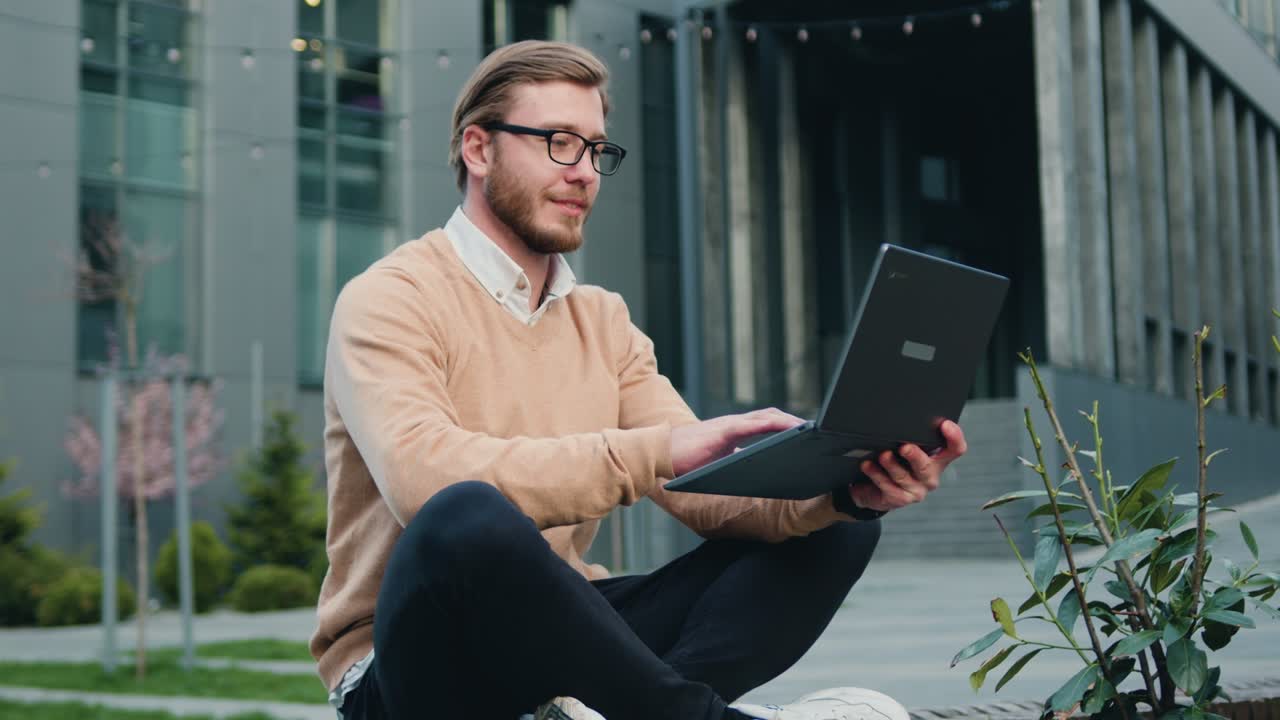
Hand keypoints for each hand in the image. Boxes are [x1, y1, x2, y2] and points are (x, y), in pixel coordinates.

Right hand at [670, 408, 806, 476]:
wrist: (658, 454)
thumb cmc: (685, 459)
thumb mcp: (717, 459)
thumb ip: (735, 458)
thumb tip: (756, 468)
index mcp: (733, 430)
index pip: (766, 421)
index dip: (786, 424)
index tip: (806, 431)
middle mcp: (733, 424)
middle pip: (771, 416)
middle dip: (794, 421)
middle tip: (817, 430)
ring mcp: (728, 426)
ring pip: (765, 417)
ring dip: (788, 422)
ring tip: (808, 430)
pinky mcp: (721, 432)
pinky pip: (751, 425)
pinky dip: (770, 425)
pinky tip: (785, 429)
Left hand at [846, 420, 967, 512]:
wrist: (876, 491)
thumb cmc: (895, 464)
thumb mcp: (906, 449)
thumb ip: (911, 437)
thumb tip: (900, 418)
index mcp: (937, 460)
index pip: (955, 449)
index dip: (954, 437)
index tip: (945, 424)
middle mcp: (930, 476)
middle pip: (927, 466)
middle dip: (915, 455)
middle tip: (904, 447)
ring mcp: (917, 490)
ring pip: (903, 476)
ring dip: (891, 464)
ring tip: (882, 455)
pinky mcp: (901, 499)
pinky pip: (888, 486)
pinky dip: (876, 474)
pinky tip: (868, 466)